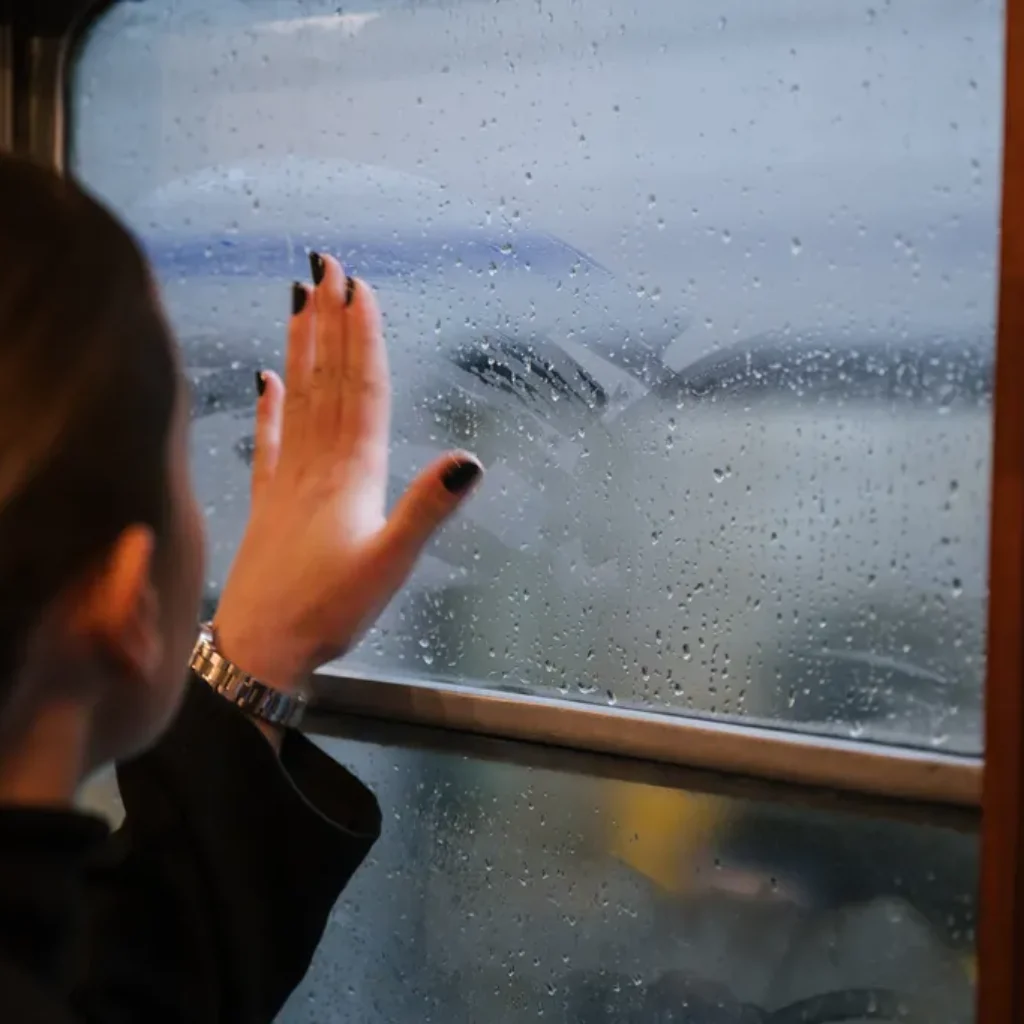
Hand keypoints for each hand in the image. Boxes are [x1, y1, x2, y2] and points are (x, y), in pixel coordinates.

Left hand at [213, 252, 482, 693]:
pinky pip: (269, 440)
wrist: (258, 648)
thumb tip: (470, 460)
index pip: (361, 391)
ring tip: (301, 300)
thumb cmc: (327, 612)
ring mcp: (288, 480)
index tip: (360, 288)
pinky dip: (269, 406)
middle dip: (331, 321)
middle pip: (328, 380)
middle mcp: (318, 465)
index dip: (363, 338)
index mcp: (352, 475)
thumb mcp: (389, 565)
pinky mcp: (269, 501)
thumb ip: (427, 510)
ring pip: (298, 398)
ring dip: (302, 347)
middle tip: (328, 266)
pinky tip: (266, 378)